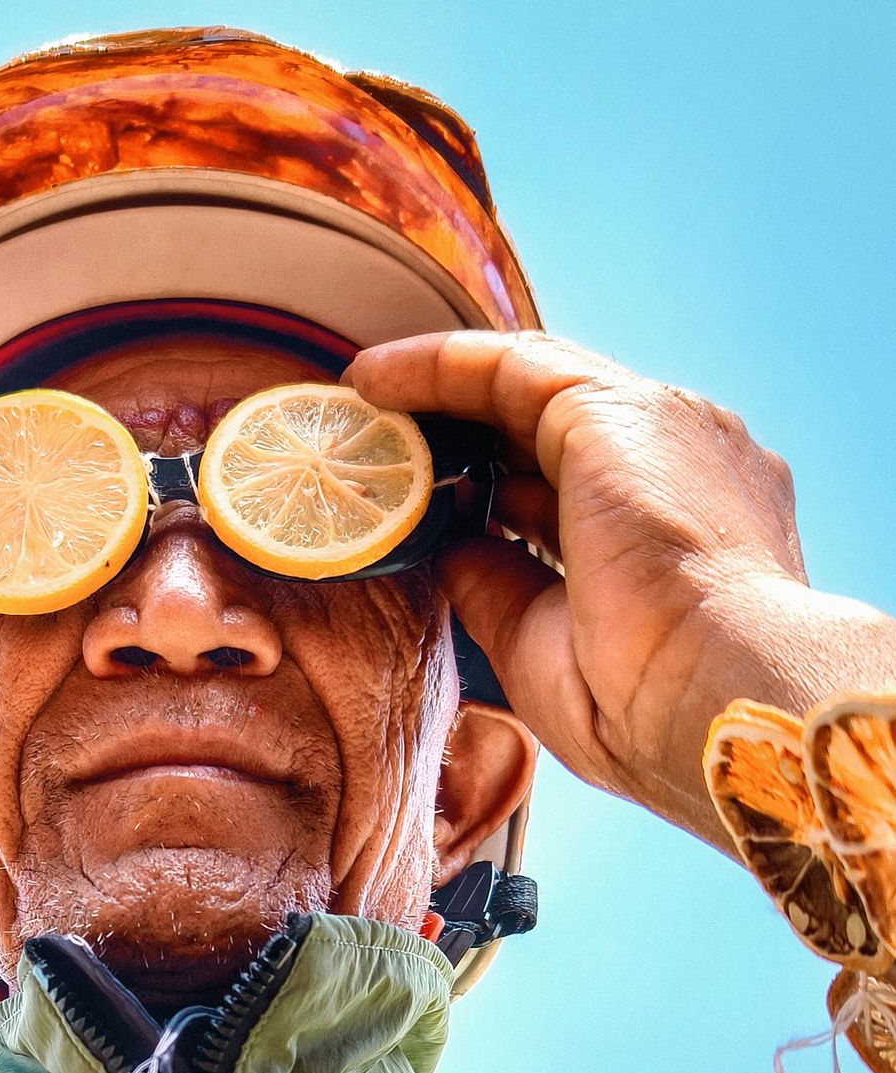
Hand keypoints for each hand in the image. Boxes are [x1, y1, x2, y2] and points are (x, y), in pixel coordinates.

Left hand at [347, 331, 838, 843]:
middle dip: (466, 430)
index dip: (500, 488)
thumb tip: (451, 546)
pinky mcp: (611, 411)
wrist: (708, 702)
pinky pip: (504, 366)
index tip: (434, 500)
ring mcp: (658, 428)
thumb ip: (498, 584)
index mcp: (685, 526)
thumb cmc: (644, 706)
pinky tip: (372, 381)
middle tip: (384, 444)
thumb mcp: (544, 643)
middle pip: (554, 424)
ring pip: (530, 382)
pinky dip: (433, 369)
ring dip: (438, 389)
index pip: (580, 486)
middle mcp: (684, 462)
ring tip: (364, 400)